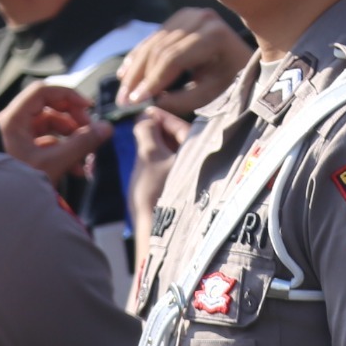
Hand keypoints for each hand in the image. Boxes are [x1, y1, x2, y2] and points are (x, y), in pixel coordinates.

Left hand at [0, 78, 110, 182]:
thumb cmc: (15, 186)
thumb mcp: (52, 163)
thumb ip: (81, 144)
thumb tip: (106, 128)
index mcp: (13, 119)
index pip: (43, 92)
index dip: (68, 95)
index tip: (88, 107)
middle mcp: (12, 126)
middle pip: (49, 111)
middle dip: (73, 123)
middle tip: (90, 134)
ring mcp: (15, 141)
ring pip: (49, 131)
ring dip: (70, 141)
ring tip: (85, 158)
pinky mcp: (20, 157)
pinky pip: (44, 147)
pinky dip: (62, 154)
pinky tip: (76, 170)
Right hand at [116, 7, 252, 113]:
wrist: (241, 58)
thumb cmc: (230, 79)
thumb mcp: (211, 94)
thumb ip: (183, 100)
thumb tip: (152, 102)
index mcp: (213, 35)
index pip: (173, 58)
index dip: (152, 80)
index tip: (136, 101)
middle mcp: (199, 18)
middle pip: (159, 49)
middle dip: (139, 78)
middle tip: (123, 101)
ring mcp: (188, 15)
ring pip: (152, 44)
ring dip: (134, 69)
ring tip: (122, 93)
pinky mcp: (178, 18)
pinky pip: (153, 38)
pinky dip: (138, 56)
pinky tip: (125, 73)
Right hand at [127, 107, 193, 246]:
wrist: (155, 232)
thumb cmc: (154, 192)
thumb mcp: (147, 155)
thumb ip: (146, 131)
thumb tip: (145, 117)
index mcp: (201, 151)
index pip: (182, 125)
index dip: (162, 117)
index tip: (145, 112)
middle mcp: (205, 164)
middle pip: (181, 139)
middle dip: (160, 131)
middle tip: (140, 127)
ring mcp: (197, 179)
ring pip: (177, 154)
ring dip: (160, 146)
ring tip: (141, 143)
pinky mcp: (188, 192)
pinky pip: (175, 168)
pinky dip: (162, 162)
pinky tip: (148, 164)